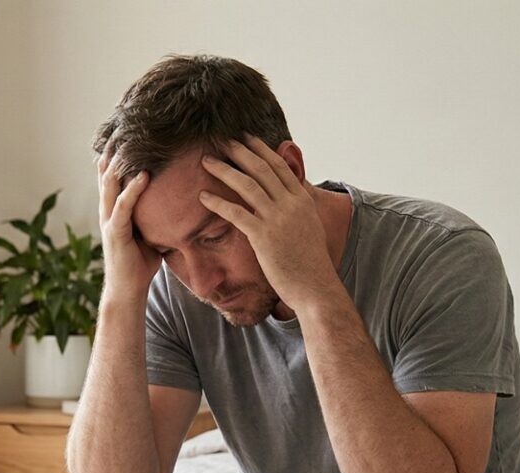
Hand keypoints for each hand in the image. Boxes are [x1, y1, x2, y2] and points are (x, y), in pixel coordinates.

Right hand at [97, 135, 161, 298]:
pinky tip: (143, 174)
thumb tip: (179, 200)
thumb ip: (157, 214)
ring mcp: (109, 220)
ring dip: (121, 161)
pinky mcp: (116, 233)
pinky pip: (124, 206)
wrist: (128, 292)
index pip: (114, 173)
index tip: (129, 129)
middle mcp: (108, 210)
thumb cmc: (141, 263)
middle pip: (107, 171)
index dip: (119, 151)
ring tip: (130, 139)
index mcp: (115, 208)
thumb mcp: (151, 232)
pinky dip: (133, 189)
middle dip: (114, 147)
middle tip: (124, 122)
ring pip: (111, 183)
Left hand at [198, 136, 341, 312]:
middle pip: (261, 169)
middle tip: (221, 141)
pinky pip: (235, 213)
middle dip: (239, 151)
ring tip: (206, 161)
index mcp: (302, 200)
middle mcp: (290, 204)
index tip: (245, 138)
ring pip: (247, 185)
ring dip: (224, 170)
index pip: (279, 166)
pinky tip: (203, 196)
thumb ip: (298, 209)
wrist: (316, 286)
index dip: (260, 149)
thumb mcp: (310, 227)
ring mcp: (277, 219)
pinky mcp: (263, 236)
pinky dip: (217, 202)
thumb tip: (290, 198)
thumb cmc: (310, 263)